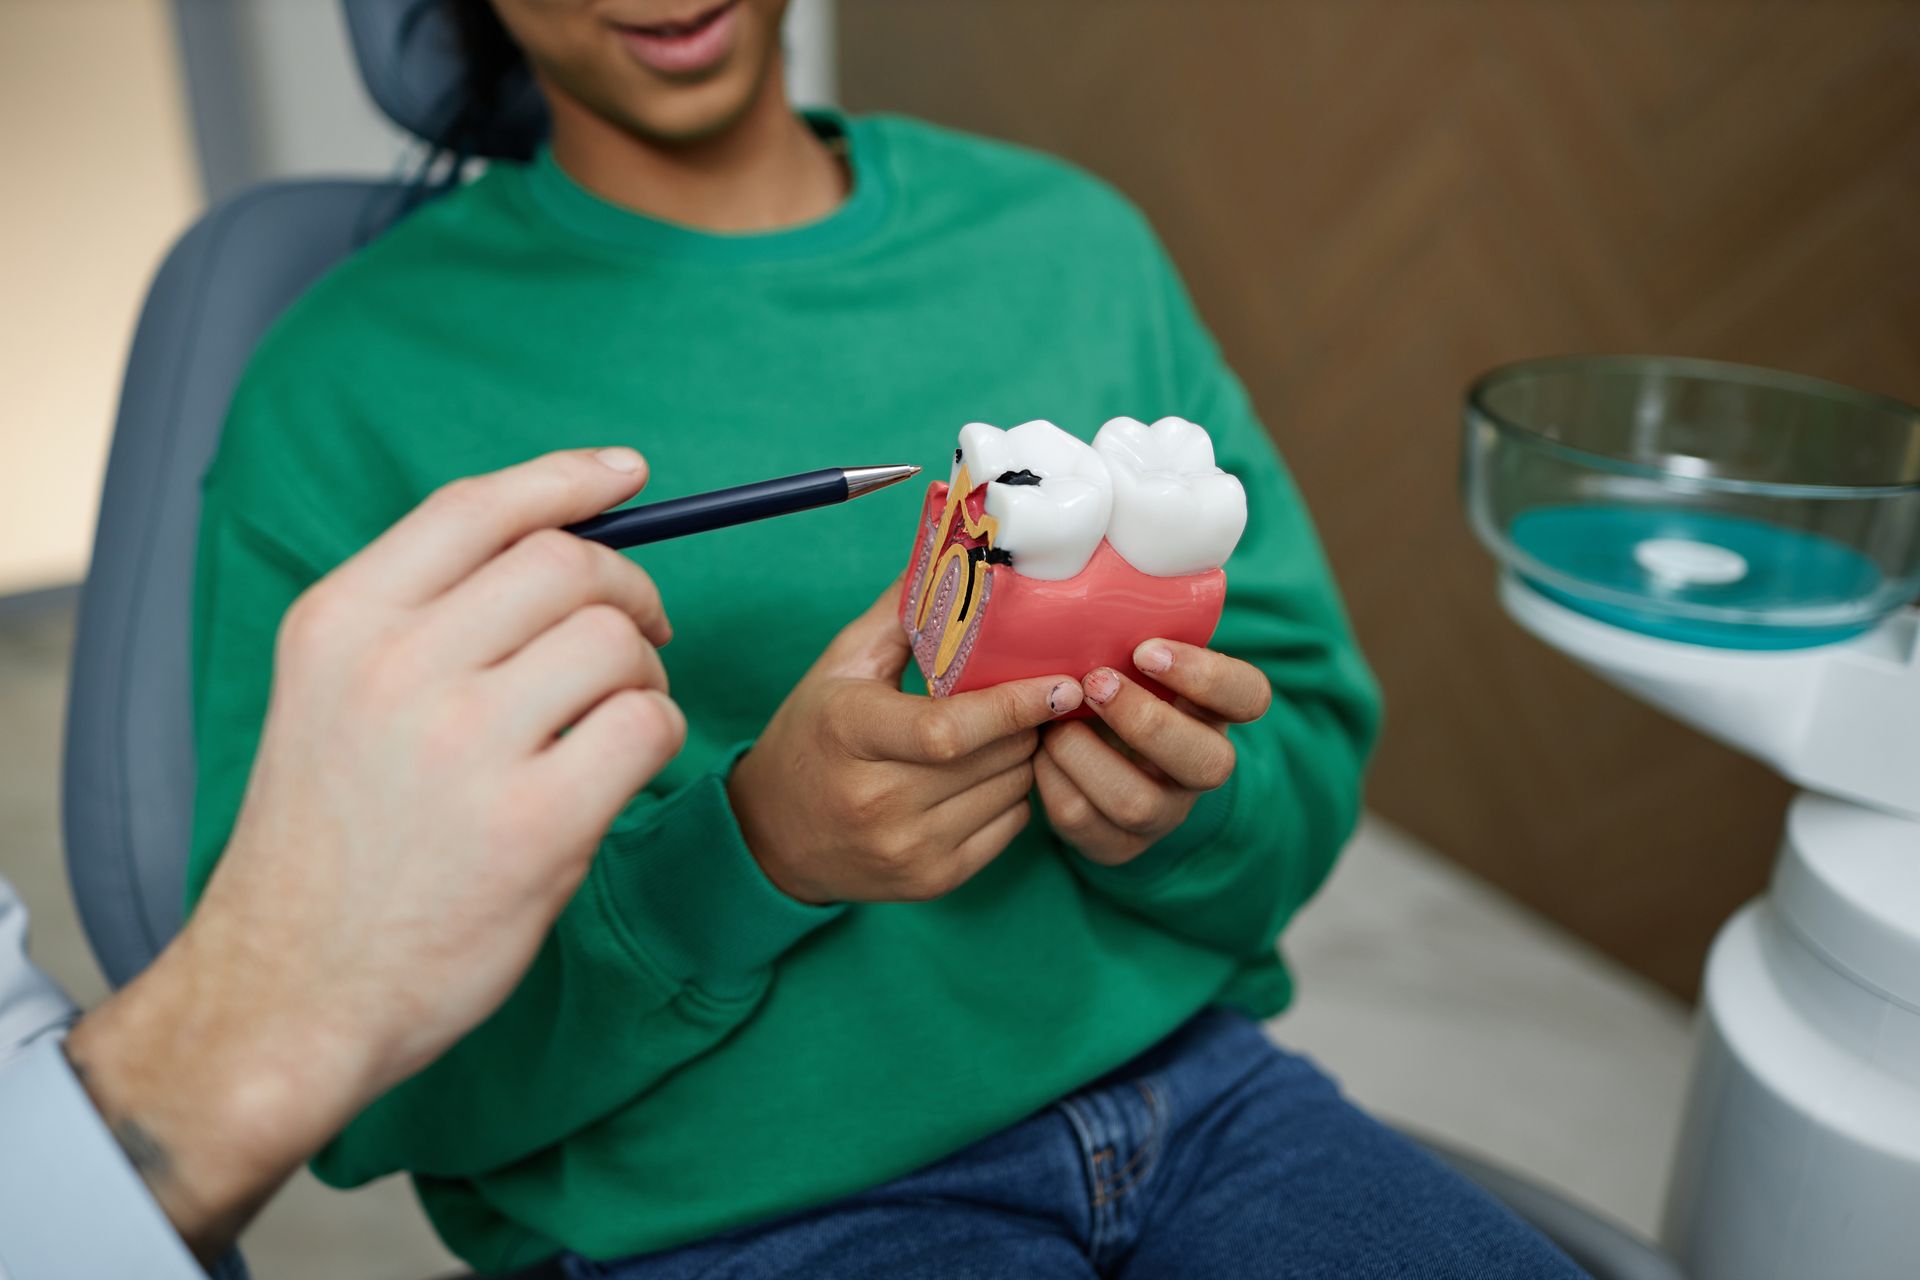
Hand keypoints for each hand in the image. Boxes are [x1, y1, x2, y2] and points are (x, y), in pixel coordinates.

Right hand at [64, 447, 685, 1261]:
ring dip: (641, 673)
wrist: (290, 990)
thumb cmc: (332, 840)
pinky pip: (647, 726)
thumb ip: (424, 617)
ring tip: (611, 721)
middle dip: (628, 590)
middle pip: (566, 566)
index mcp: (340, 623)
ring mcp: (466, 744)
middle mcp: (396, 668)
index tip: (627, 474)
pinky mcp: (535, 823)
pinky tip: (618, 774)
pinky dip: (655, 738)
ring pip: (616, 642)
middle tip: (640, 633)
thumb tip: (568, 539)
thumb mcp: (332, 696)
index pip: (474, 508)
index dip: (566, 480)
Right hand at [728, 578, 1084, 903]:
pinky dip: (1014, 796)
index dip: (1016, 706)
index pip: (950, 729)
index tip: (1063, 684)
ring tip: (1012, 732)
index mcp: (852, 734)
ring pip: (1012, 791)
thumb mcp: (840, 665)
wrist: (772, 837)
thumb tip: (962, 555)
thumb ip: (903, 613)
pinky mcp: (931, 881)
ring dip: (1026, 757)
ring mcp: (907, 850)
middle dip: (1030, 722)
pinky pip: (1009, 830)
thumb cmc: (813, 735)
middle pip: (995, 757)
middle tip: (1041, 694)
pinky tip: (993, 774)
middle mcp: (878, 801)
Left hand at [1034, 638, 1271, 866]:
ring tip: (1054, 722)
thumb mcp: (1131, 661)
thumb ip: (1128, 634)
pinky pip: (1083, 819)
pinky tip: (1038, 751)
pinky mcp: (1118, 844)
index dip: (1206, 676)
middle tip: (1095, 682)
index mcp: (1215, 712)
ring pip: (1137, 802)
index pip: (1249, 696)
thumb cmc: (1114, 690)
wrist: (1090, 760)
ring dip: (1083, 754)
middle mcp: (1200, 767)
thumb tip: (1091, 584)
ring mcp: (1164, 812)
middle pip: (1207, 763)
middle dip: (1144, 721)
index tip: (1146, 650)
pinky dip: (1050, 779)